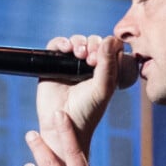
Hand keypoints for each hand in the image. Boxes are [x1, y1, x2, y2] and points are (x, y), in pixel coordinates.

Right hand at [37, 34, 123, 158]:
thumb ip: (108, 65)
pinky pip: (57, 45)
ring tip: (79, 53)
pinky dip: (62, 42)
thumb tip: (109, 40)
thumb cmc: (86, 112)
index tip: (103, 58)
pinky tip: (66, 49)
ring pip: (77, 41)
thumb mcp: (103, 89)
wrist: (63, 125)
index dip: (109, 46)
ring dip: (79, 42)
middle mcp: (88, 67)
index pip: (111, 48)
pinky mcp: (53, 65)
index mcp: (105, 72)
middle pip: (94, 42)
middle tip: (91, 59)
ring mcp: (71, 65)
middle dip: (93, 44)